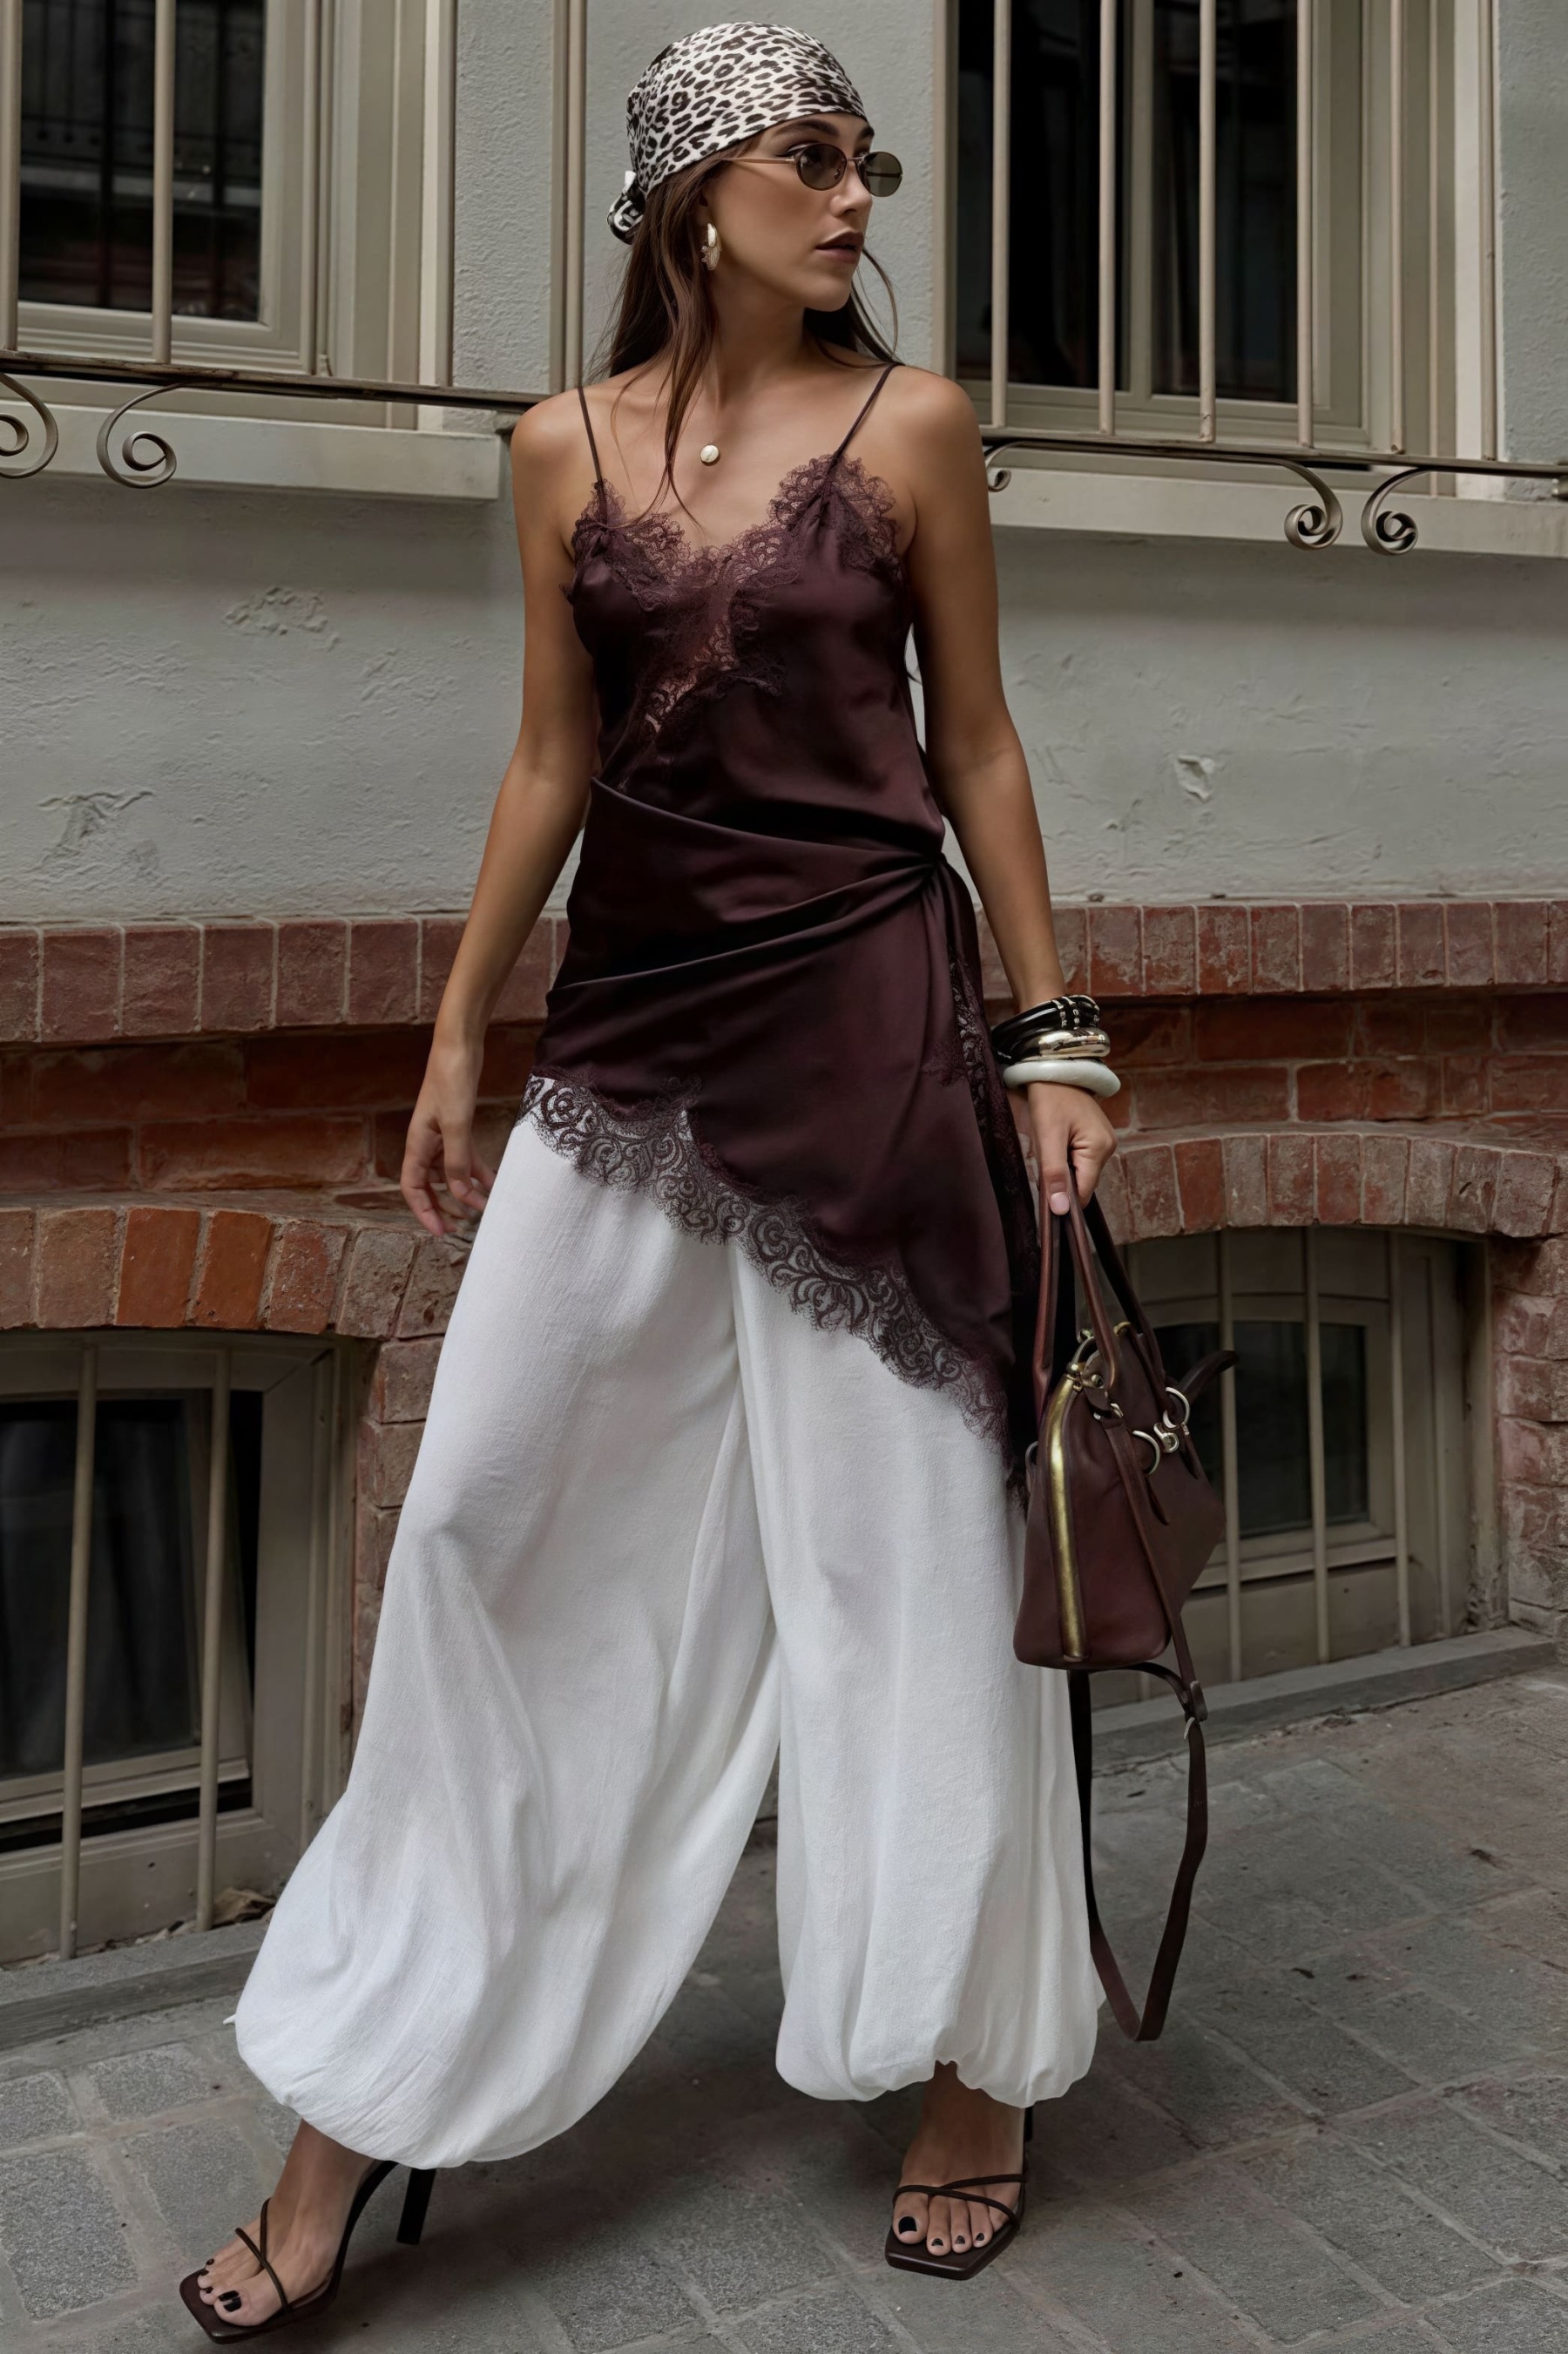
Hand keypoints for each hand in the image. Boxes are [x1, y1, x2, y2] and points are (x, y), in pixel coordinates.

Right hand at [401, 1035, 494, 1237]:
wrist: (459, 1046)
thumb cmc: (451, 1080)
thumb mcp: (456, 1124)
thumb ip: (457, 1161)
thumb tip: (462, 1194)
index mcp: (416, 1144)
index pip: (412, 1187)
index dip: (424, 1211)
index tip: (440, 1231)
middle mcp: (426, 1143)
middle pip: (429, 1185)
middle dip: (443, 1207)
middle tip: (460, 1228)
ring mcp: (442, 1134)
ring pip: (450, 1173)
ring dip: (464, 1192)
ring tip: (482, 1209)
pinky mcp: (459, 1126)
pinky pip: (466, 1157)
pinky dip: (478, 1171)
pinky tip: (494, 1183)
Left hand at [1024, 1081, 1116, 1218]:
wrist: (1054, 1069)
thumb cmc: (1049, 1099)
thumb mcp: (1047, 1137)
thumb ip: (1054, 1174)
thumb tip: (1061, 1210)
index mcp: (1100, 1149)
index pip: (1083, 1192)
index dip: (1064, 1198)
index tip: (1043, 1192)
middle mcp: (1108, 1147)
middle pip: (1082, 1182)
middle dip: (1060, 1178)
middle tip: (1042, 1156)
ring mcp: (1104, 1142)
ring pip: (1079, 1171)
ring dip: (1061, 1166)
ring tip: (1049, 1144)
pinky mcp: (1096, 1137)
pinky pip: (1080, 1159)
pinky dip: (1065, 1157)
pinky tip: (1056, 1141)